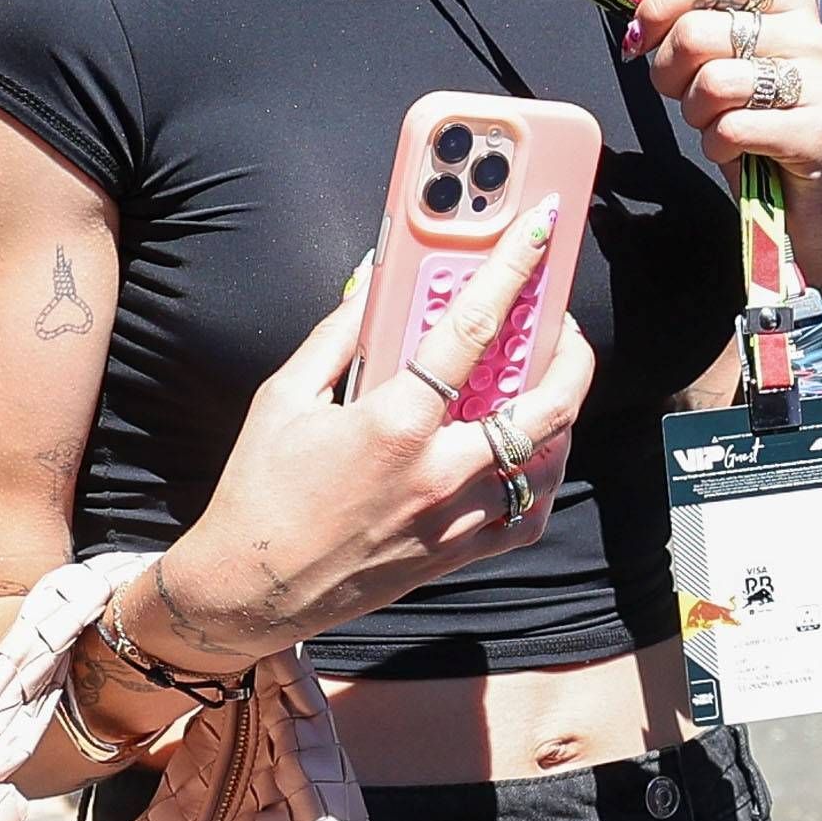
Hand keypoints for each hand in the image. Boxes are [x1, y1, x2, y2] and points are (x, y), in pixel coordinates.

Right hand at [154, 197, 596, 660]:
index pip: (472, 329)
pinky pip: (528, 517)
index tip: (539, 231)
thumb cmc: (261, 489)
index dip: (513, 270)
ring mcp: (455, 520)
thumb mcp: (285, 396)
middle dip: (572, 354)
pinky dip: (542, 481)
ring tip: (551, 386)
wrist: (249, 589)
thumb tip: (374, 282)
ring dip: (563, 417)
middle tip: (564, 329)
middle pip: (545, 404)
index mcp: (395, 422)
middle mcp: (439, 472)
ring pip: (548, 462)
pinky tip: (533, 456)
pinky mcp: (456, 556)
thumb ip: (338, 335)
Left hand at [621, 0, 821, 286]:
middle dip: (669, 75)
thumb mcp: (712, 54)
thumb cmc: (752, 116)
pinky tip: (735, 150)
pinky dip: (717, 146)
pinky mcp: (821, 131)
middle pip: (698, 32)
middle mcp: (810, 32)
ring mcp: (821, 80)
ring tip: (716, 124)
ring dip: (696, 115)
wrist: (804, 194)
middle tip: (684, 97)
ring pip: (713, 83)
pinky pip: (733, 129)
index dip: (662, 2)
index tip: (641, 37)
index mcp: (785, 0)